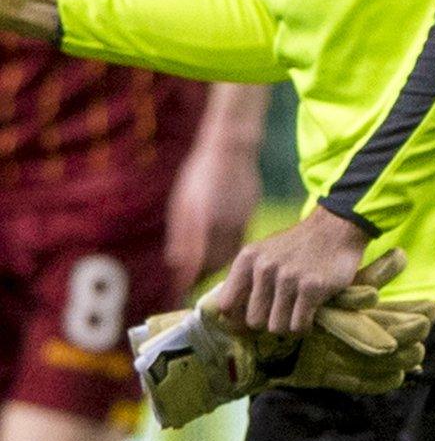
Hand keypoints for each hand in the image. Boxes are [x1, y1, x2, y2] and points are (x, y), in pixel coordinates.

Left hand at [164, 136, 262, 293]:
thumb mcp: (182, 203)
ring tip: (206, 268)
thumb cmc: (200, 173)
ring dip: (219, 263)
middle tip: (192, 282)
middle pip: (217, 263)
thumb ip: (181, 235)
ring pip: (232, 253)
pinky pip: (240, 239)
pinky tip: (221, 245)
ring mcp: (243, 220)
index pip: (197, 263)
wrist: (232, 149)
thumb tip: (177, 264)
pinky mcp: (252, 214)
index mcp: (206, 223)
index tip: (181, 291)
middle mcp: (227, 226)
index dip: (189, 280)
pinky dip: (230, 248)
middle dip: (205, 275)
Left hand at [216, 205, 370, 333]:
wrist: (337, 228)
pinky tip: (311, 311)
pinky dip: (305, 325)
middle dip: (269, 321)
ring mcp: (289, 277)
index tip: (252, 319)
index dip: (237, 319)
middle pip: (254, 320)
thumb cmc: (299, 246)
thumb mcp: (265, 253)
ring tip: (298, 311)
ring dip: (289, 325)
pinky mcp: (312, 287)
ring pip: (276, 327)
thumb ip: (247, 278)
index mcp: (248, 258)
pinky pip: (298, 325)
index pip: (226, 305)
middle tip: (283, 312)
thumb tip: (231, 315)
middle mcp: (264, 267)